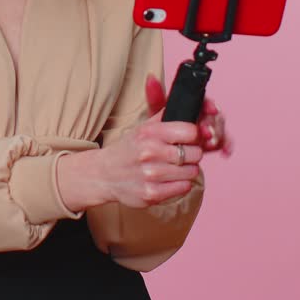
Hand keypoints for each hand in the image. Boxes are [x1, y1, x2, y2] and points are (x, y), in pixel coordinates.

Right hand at [94, 94, 202, 209]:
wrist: (103, 174)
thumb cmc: (128, 149)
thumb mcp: (142, 128)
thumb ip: (164, 116)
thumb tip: (187, 105)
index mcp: (149, 132)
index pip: (191, 131)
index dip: (193, 136)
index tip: (188, 139)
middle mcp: (150, 152)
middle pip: (195, 153)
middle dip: (191, 154)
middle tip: (181, 156)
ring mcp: (151, 174)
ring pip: (192, 171)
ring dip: (186, 170)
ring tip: (174, 168)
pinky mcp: (152, 194)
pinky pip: (184, 187)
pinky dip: (180, 184)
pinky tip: (169, 180)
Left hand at [144, 74, 233, 156]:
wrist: (163, 149)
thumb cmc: (161, 129)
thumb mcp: (156, 114)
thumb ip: (155, 97)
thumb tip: (151, 78)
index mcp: (191, 105)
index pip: (204, 100)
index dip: (209, 104)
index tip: (210, 109)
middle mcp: (203, 114)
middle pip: (215, 114)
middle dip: (212, 123)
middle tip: (206, 131)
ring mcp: (210, 128)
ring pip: (220, 127)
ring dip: (218, 135)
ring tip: (210, 143)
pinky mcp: (214, 142)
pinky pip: (225, 141)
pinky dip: (226, 145)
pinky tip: (225, 150)